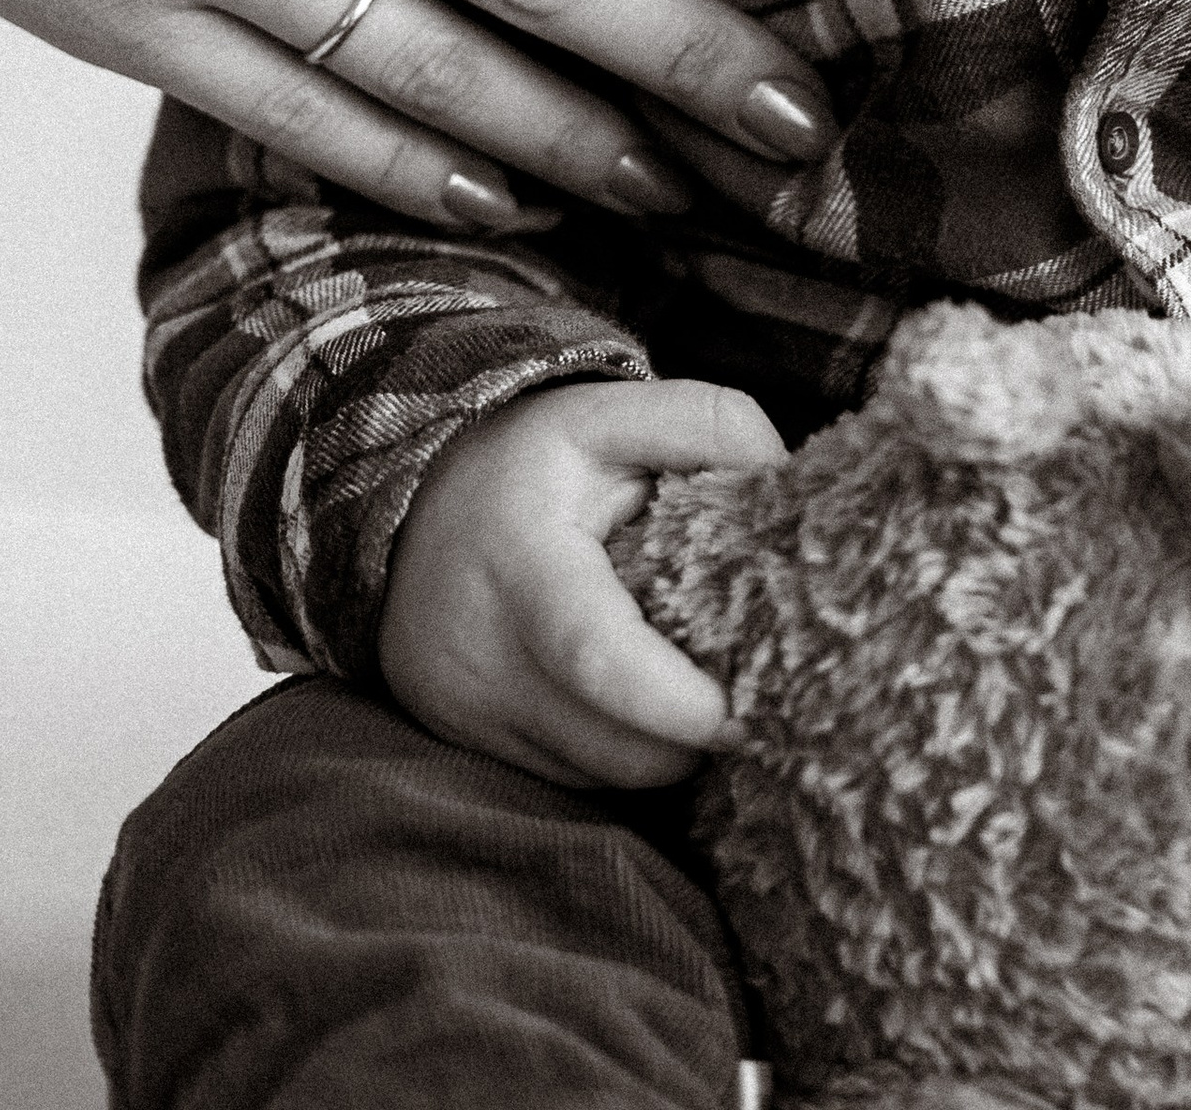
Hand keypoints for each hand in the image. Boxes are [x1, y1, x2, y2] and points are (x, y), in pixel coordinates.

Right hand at [379, 376, 783, 783]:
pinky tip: (635, 700)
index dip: (675, 700)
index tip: (743, 711)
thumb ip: (704, 423)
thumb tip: (783, 474)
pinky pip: (568, 777)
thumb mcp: (605, 413)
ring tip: (693, 687)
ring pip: (598, 775)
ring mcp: (465, 711)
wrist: (406, 500)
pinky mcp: (462, 742)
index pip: (595, 656)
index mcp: (519, 563)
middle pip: (612, 746)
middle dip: (692, 736)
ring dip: (660, 749)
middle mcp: (479, 654)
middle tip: (750, 689)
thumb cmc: (525, 459)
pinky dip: (616, 750)